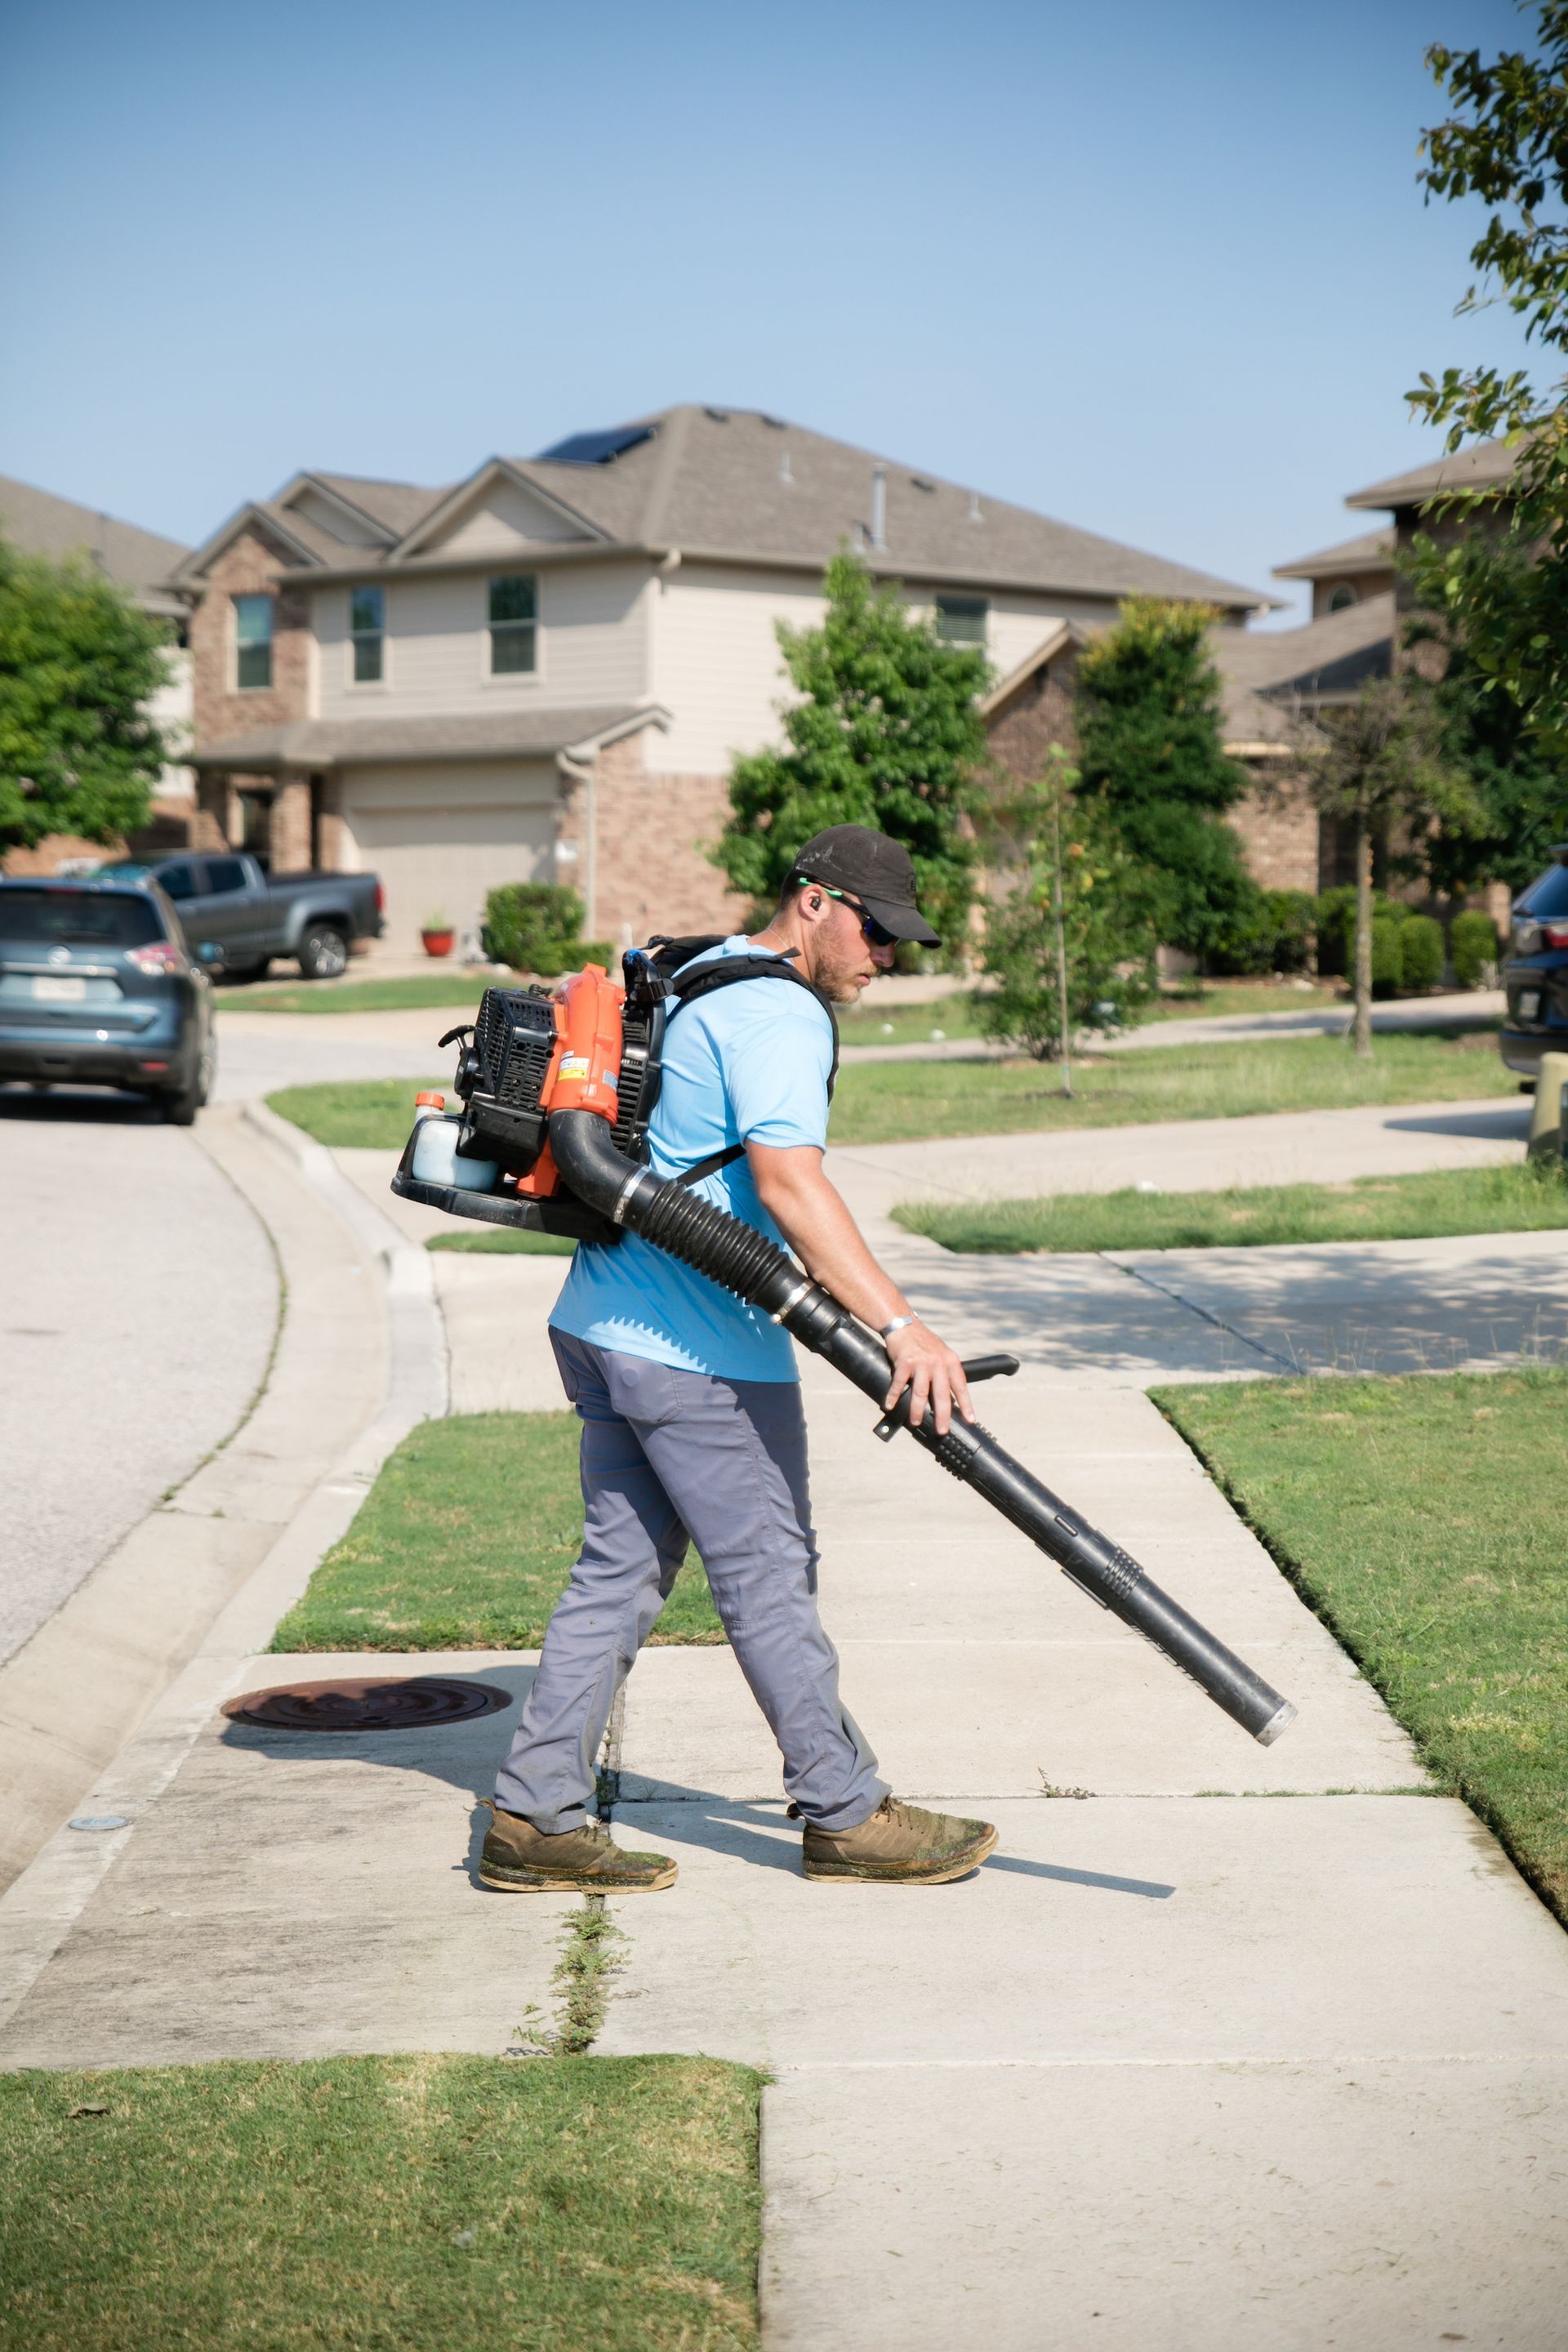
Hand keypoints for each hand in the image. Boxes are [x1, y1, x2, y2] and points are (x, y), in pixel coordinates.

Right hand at [883, 1320, 974, 1436]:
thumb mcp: (942, 1354)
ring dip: (917, 1410)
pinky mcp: (904, 1362)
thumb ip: (947, 1373)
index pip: (960, 1386)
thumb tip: (951, 1398)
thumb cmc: (924, 1343)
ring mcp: (921, 1362)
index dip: (966, 1404)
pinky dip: (894, 1396)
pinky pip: (899, 1383)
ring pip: (920, 1392)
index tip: (970, 1420)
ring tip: (915, 1422)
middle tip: (942, 1430)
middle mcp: (938, 1362)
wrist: (905, 1325)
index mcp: (950, 1361)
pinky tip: (891, 1405)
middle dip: (942, 1415)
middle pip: (941, 1394)